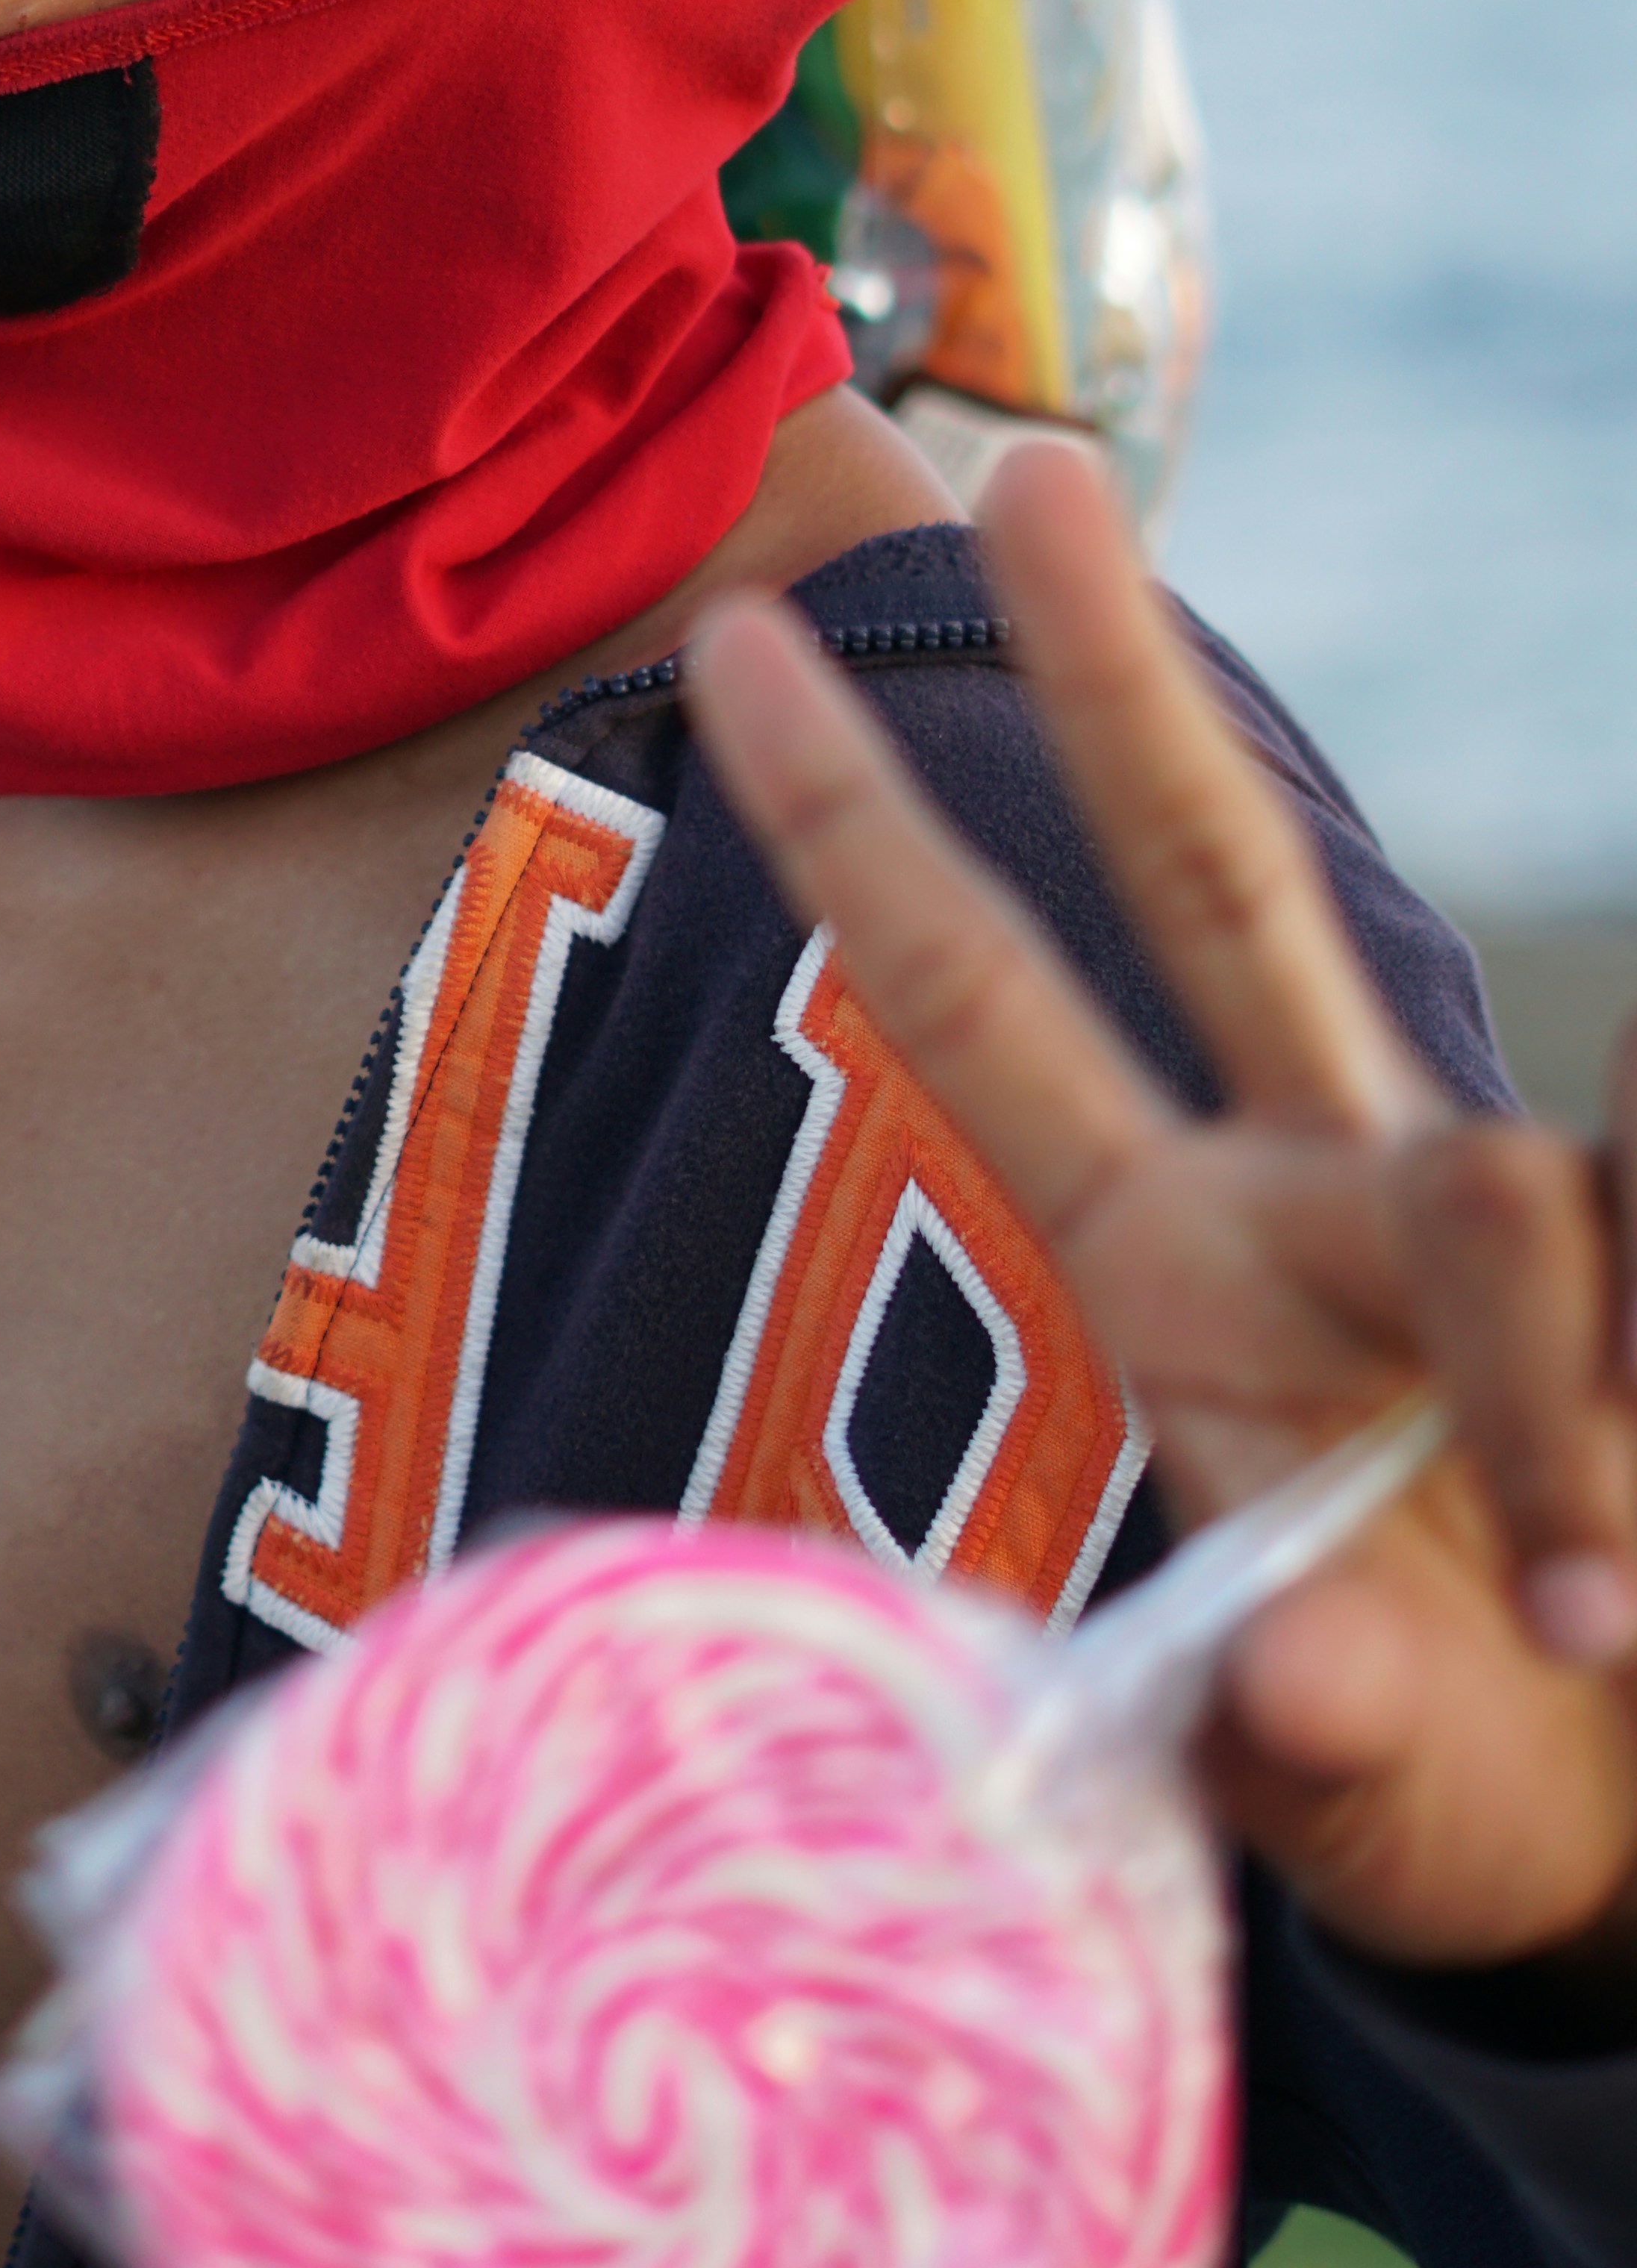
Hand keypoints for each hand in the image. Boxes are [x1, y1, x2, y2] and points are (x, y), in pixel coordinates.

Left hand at [688, 441, 1636, 1992]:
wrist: (1635, 1803)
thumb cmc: (1439, 1767)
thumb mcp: (1335, 1786)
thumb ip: (1291, 1746)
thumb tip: (1302, 1679)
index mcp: (1170, 1266)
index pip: (979, 1003)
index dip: (852, 829)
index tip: (722, 638)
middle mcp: (1314, 1185)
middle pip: (1212, 879)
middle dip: (1116, 680)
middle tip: (1029, 464)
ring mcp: (1492, 1210)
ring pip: (1502, 1189)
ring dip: (1548, 1423)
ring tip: (1589, 1634)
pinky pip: (1636, 1261)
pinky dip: (1616, 1455)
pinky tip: (1615, 1582)